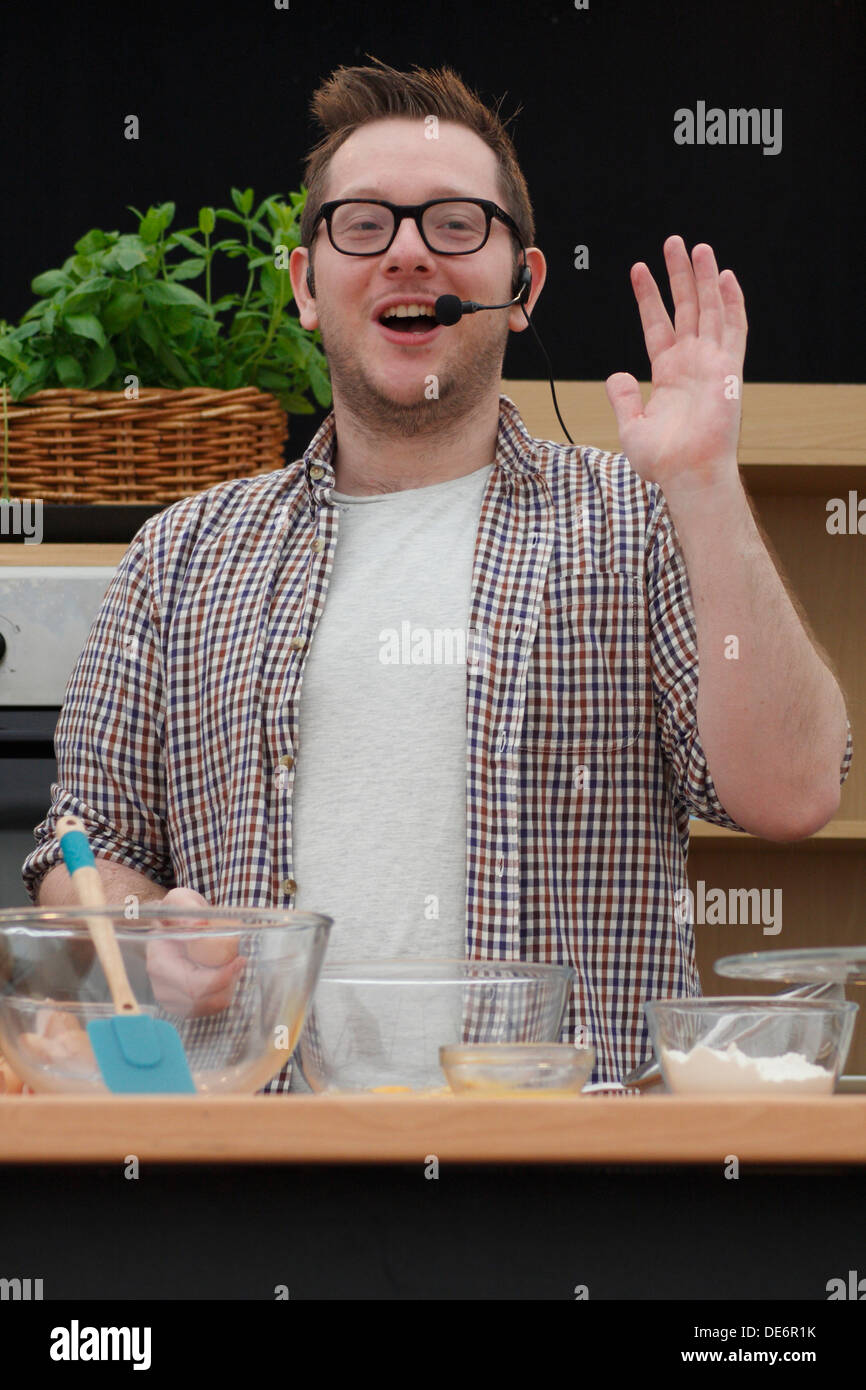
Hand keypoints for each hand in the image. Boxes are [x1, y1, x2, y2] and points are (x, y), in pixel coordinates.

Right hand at [146, 886, 246, 1017]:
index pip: (193, 985)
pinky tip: (225, 975)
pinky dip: (223, 993)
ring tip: (232, 964)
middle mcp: (161, 988)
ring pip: (211, 1006)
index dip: (221, 977)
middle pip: (205, 999)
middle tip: (240, 960)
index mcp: (159, 964)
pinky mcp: (182, 1006)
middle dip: (229, 981)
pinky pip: (211, 1008)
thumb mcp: (180, 900)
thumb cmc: (178, 912)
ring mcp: (171, 1000)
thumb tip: (198, 924)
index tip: (240, 959)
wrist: (173, 925)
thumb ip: (185, 908)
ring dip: (228, 987)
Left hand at [605, 236, 747, 497]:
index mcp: (668, 374)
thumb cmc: (663, 460)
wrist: (687, 473)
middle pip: (686, 309)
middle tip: (673, 242)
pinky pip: (734, 329)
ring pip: (709, 311)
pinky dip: (731, 303)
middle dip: (679, 276)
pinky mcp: (729, 369)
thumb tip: (614, 376)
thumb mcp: (631, 426)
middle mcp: (691, 364)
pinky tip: (725, 277)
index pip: (658, 325)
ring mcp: (711, 364)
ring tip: (696, 247)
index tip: (639, 270)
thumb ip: (622, 399)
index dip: (649, 298)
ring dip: (704, 279)